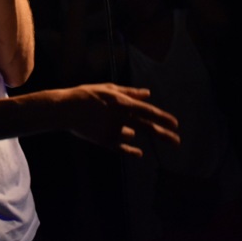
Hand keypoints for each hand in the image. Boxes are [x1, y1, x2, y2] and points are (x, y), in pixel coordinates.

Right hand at [65, 83, 179, 156]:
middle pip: (146, 127)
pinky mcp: (104, 141)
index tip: (175, 124)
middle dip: (164, 134)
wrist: (64, 109)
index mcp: (121, 102)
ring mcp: (112, 130)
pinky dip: (131, 150)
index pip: (148, 111)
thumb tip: (148, 94)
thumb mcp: (108, 88)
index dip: (163, 117)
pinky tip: (139, 152)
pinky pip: (122, 147)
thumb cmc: (87, 95)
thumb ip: (130, 92)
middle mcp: (119, 117)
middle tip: (177, 141)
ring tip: (118, 125)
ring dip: (134, 132)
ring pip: (132, 135)